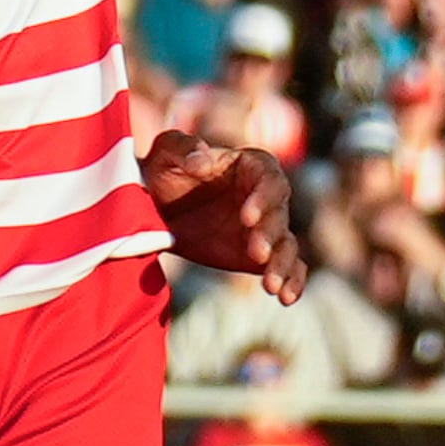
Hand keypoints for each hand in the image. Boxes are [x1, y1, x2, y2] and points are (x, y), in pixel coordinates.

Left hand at [144, 128, 306, 303]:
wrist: (152, 207)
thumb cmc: (163, 171)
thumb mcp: (165, 153)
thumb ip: (184, 148)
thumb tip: (202, 161)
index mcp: (251, 166)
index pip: (269, 178)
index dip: (263, 197)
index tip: (246, 216)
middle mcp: (265, 197)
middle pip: (279, 215)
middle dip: (270, 235)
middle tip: (256, 252)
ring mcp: (264, 228)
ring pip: (286, 245)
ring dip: (283, 264)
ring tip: (271, 285)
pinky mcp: (258, 256)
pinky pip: (285, 267)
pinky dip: (292, 281)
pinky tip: (286, 298)